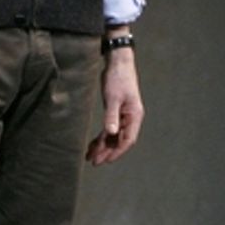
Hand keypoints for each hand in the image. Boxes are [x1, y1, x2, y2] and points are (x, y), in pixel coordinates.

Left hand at [86, 47, 144, 165]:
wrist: (118, 62)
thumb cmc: (118, 78)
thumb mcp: (113, 98)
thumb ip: (111, 116)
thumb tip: (110, 133)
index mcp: (134, 115)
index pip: (127, 139)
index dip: (117, 151)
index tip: (105, 161)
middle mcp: (131, 118)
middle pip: (119, 140)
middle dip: (107, 151)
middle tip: (94, 162)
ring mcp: (124, 115)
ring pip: (113, 135)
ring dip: (103, 146)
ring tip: (90, 156)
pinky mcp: (117, 111)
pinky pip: (109, 128)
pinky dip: (101, 137)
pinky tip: (92, 144)